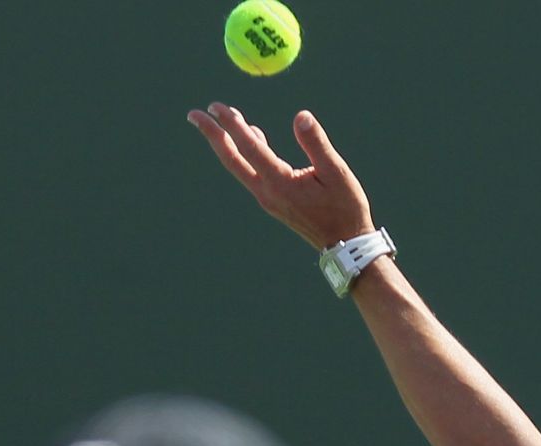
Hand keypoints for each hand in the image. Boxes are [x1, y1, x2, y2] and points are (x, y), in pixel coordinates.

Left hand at [187, 102, 375, 249]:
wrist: (345, 244)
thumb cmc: (345, 208)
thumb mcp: (337, 172)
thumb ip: (316, 144)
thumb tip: (301, 115)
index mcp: (280, 183)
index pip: (249, 147)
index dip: (231, 125)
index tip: (216, 106)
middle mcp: (267, 192)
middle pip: (231, 160)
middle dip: (212, 135)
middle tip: (194, 114)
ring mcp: (268, 199)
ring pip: (240, 167)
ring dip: (229, 142)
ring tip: (224, 119)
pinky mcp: (273, 202)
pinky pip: (253, 173)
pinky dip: (247, 153)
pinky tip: (255, 137)